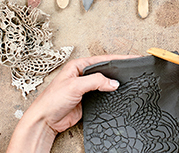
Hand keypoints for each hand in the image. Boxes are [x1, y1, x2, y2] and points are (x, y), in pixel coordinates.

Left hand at [6, 54, 135, 152]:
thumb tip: (112, 82)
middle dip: (117, 71)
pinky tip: (117, 95)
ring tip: (128, 82)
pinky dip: (110, 95)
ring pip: (104, 84)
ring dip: (113, 84)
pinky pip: (103, 96)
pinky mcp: (88, 100)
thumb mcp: (74, 86)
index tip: (131, 59)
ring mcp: (85, 88)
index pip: (102, 60)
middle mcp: (82, 76)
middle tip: (132, 71)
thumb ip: (95, 81)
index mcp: (78, 66)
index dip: (117, 59)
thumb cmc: (52, 100)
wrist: (46, 120)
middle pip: (105, 71)